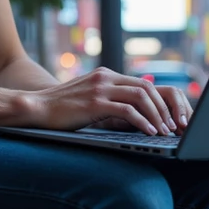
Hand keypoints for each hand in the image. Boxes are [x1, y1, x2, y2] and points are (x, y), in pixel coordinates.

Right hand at [14, 67, 190, 137]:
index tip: (168, 118)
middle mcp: (106, 78)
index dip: (159, 101)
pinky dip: (142, 122)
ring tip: (163, 132)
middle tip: (172, 126)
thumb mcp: (88, 98)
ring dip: (156, 116)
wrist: (36, 107)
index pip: (142, 83)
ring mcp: (100, 89)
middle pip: (146, 88)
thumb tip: (131, 115)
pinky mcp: (94, 103)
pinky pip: (126, 111)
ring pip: (140, 98)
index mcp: (106, 75)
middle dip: (163, 108)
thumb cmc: (61, 108)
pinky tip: (148, 133)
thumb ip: (108, 99)